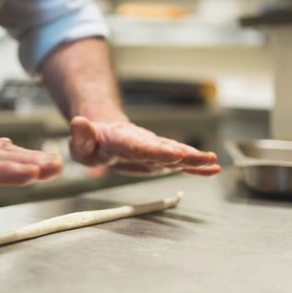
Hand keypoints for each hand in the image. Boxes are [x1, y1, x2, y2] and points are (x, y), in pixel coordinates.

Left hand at [68, 115, 219, 175]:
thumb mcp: (80, 142)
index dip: (159, 150)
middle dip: (186, 154)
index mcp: (125, 141)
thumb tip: (78, 122)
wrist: (104, 134)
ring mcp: (154, 151)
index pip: (143, 146)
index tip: (176, 153)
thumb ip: (81, 136)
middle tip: (204, 157)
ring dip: (195, 159)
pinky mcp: (160, 158)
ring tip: (213, 162)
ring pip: (177, 155)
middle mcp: (145, 144)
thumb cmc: (92, 142)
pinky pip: (180, 163)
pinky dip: (196, 167)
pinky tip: (212, 170)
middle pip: (167, 149)